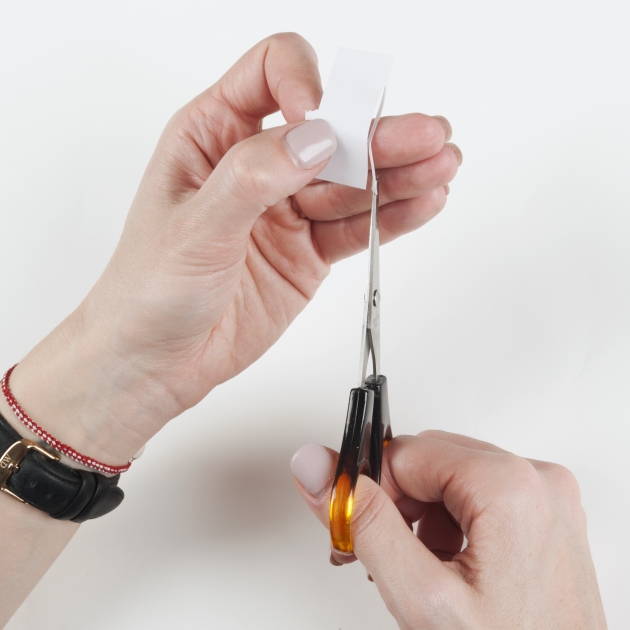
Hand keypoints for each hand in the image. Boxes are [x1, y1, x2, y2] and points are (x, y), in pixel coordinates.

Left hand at [6, 33, 459, 464]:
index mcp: (212, 136)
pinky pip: (356, 226)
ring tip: (441, 165)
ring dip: (398, 173)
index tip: (326, 122)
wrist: (158, 360)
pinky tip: (423, 201)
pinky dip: (392, 215)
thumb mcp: (193, 228)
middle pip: (330, 130)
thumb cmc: (150, 290)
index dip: (307, 86)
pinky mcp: (308, 251)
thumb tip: (313, 138)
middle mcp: (256, 165)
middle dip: (378, 133)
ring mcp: (286, 210)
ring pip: (352, 180)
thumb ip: (252, 177)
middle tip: (426, 138)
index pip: (271, 75)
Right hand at [291, 431, 606, 628]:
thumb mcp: (423, 596)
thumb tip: (317, 466)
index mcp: (510, 486)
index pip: (406, 452)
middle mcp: (537, 480)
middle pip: (430, 459)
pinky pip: (480, 494)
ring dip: (423, 517)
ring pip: (451, 475)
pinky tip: (451, 564)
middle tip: (385, 553)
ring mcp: (546, 497)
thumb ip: (365, 522)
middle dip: (397, 503)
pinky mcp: (545, 515)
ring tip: (422, 567)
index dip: (373, 491)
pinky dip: (453, 523)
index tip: (360, 527)